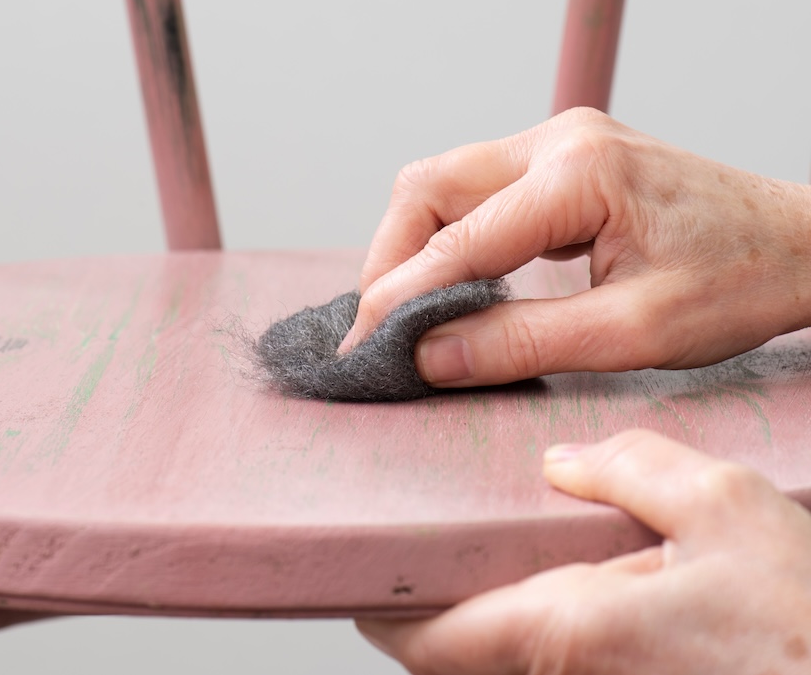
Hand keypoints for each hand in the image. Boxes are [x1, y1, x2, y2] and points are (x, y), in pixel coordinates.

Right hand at [339, 108, 810, 386]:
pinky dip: (449, 238)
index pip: (456, 240)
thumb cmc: (740, 282)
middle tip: (378, 329)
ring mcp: (558, 142)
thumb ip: (521, 342)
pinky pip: (477, 191)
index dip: (399, 298)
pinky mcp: (561, 158)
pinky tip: (453, 284)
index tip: (363, 349)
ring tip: (408, 312)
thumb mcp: (632, 331)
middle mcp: (557, 140)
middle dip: (389, 259)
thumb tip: (429, 357)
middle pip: (428, 187)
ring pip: (444, 183)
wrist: (804, 244)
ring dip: (414, 246)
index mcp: (578, 174)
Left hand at [356, 430, 810, 673]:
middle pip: (451, 654)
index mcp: (567, 630)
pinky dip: (517, 622)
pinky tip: (541, 575)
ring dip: (468, 614)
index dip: (380, 605)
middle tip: (406, 543)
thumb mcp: (724, 509)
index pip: (428, 636)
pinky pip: (541, 662)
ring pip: (494, 662)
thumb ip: (632, 471)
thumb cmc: (800, 620)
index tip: (353, 568)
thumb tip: (564, 464)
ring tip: (465, 549)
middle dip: (419, 604)